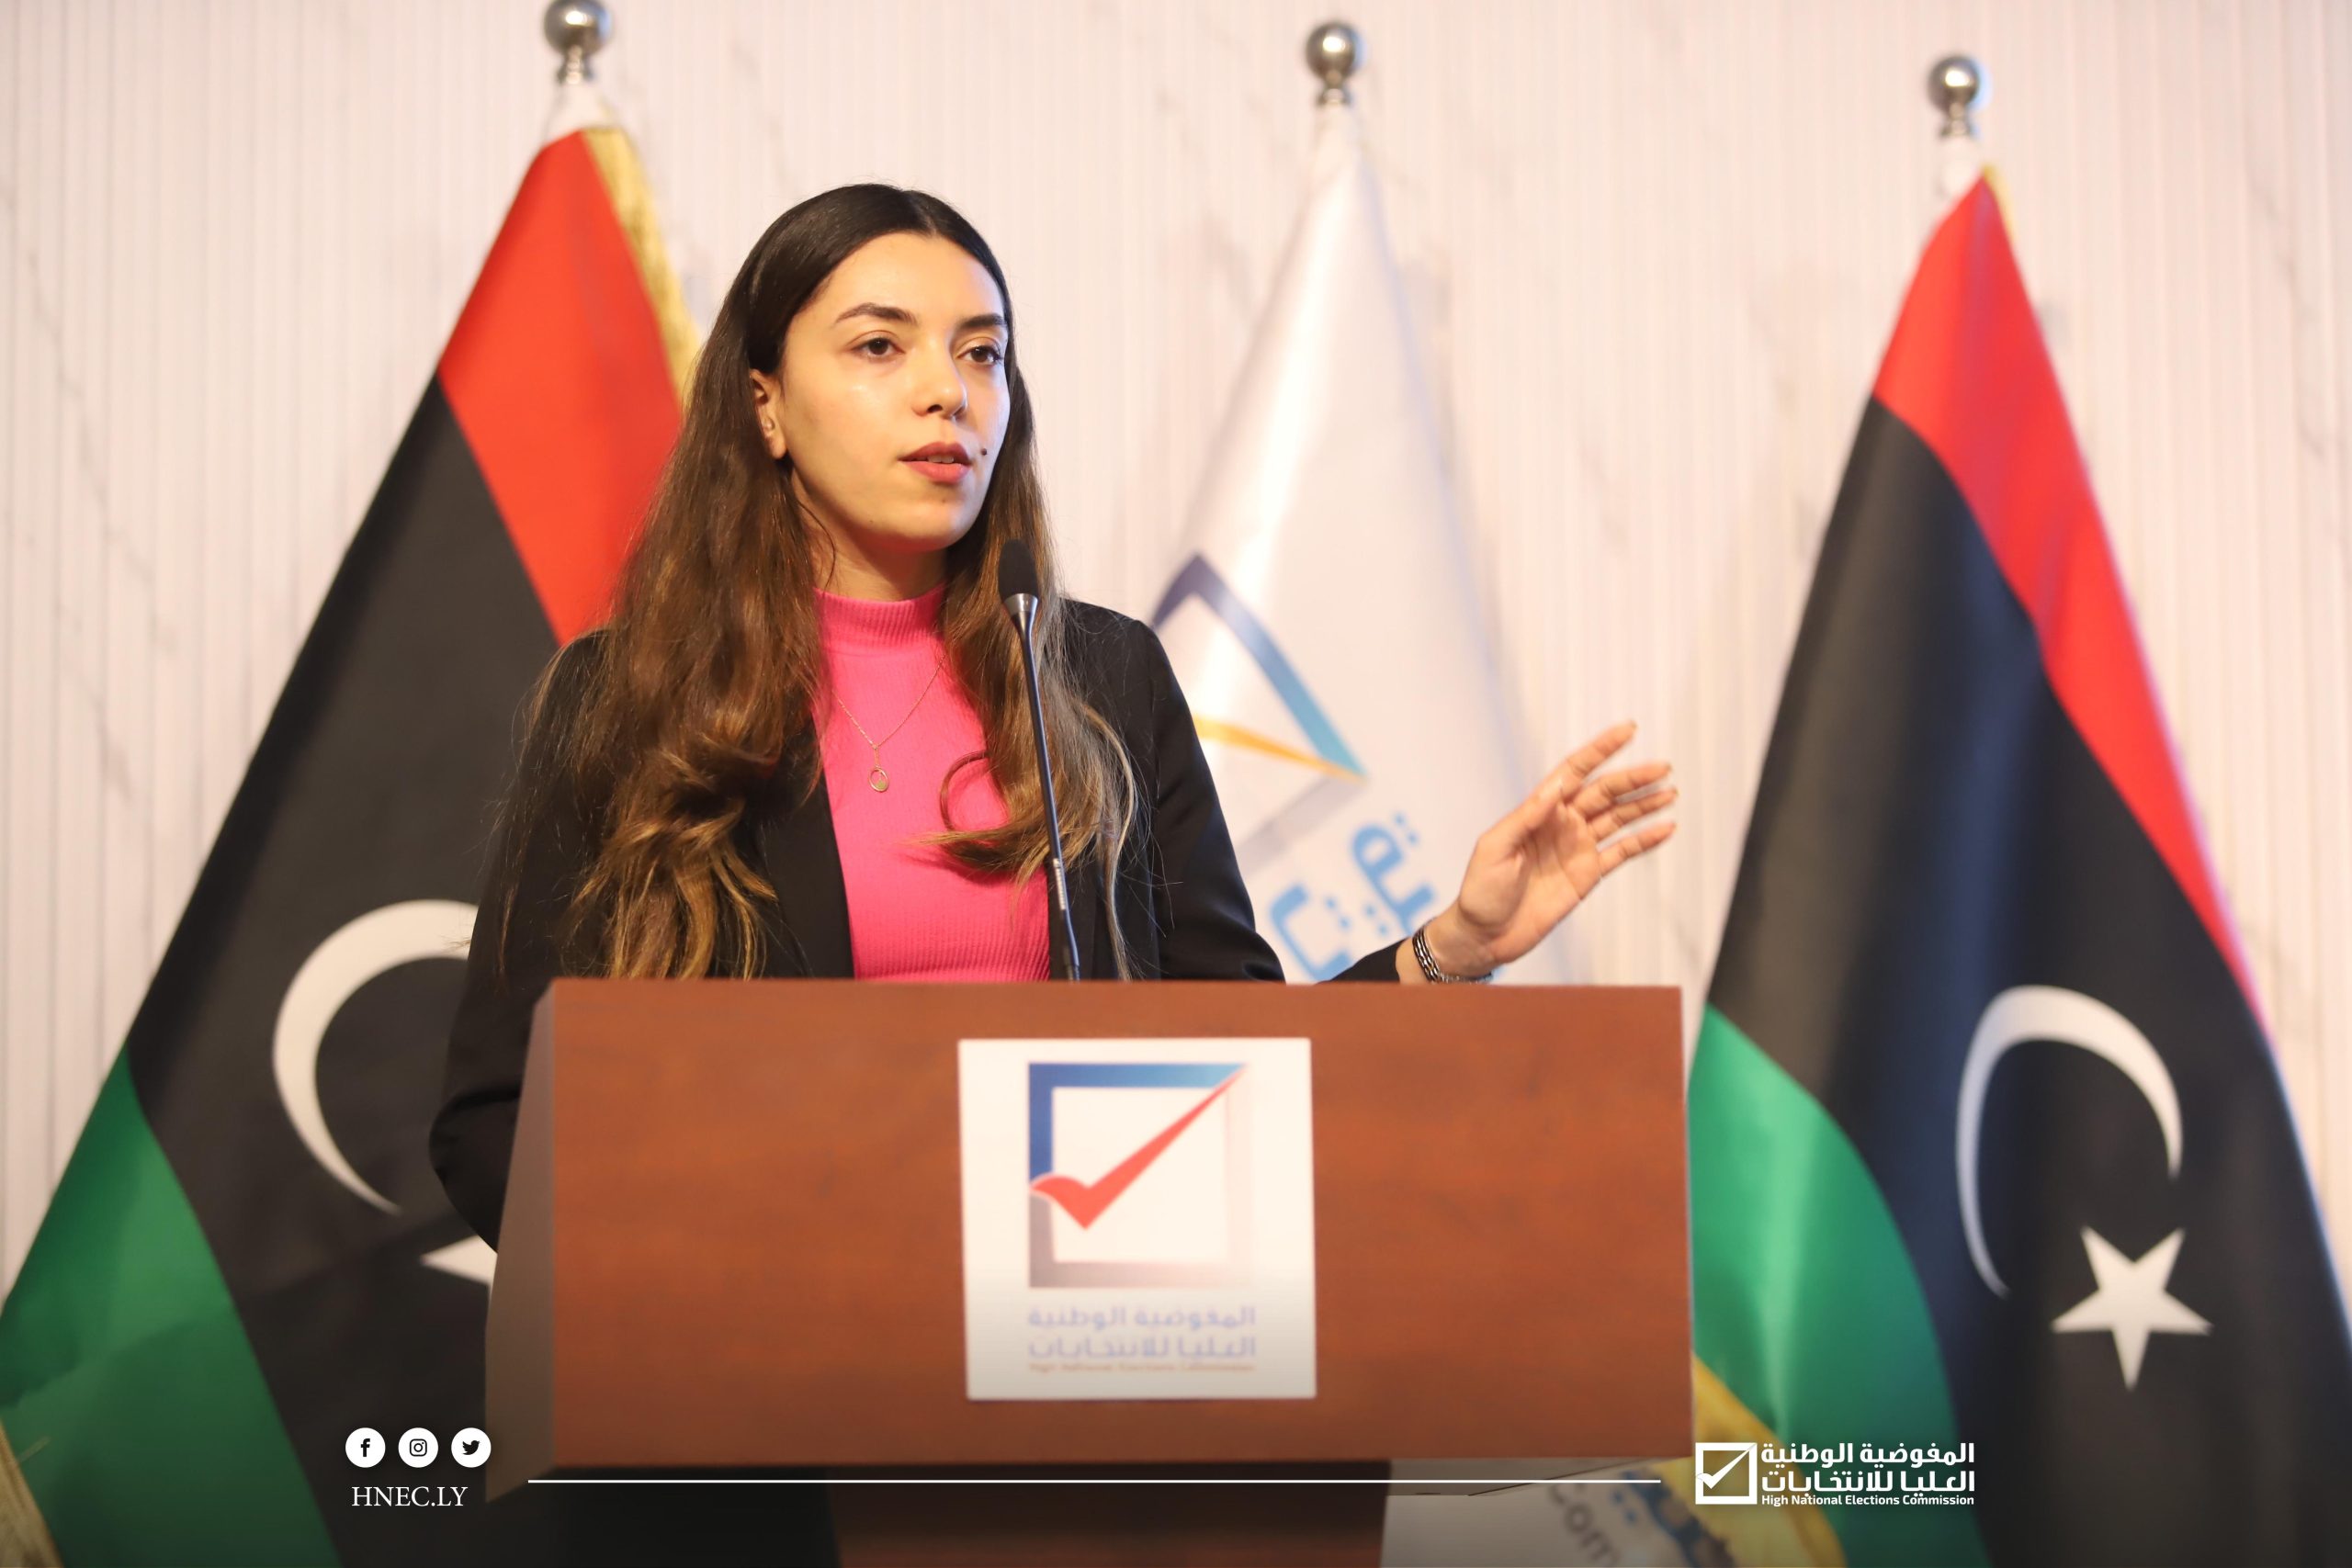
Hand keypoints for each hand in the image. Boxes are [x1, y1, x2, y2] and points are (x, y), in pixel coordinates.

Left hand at [1418, 722, 1677, 976]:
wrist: (1485, 935)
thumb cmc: (1480, 891)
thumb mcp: (1495, 848)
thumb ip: (1526, 817)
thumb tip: (1557, 786)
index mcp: (1539, 810)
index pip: (1575, 771)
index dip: (1601, 749)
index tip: (1628, 731)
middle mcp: (1562, 823)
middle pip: (1605, 792)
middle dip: (1634, 779)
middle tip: (1663, 767)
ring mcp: (1577, 847)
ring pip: (1618, 818)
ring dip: (1645, 804)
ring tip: (1671, 791)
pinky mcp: (1587, 874)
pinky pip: (1622, 852)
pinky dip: (1645, 840)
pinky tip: (1666, 828)